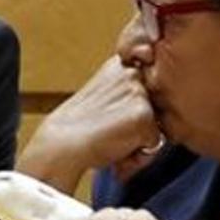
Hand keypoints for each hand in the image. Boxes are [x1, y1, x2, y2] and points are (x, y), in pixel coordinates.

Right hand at [16, 56, 160, 192]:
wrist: (61, 146)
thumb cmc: (80, 129)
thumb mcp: (104, 98)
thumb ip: (127, 94)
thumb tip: (149, 92)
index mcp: (120, 65)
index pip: (148, 95)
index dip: (130, 115)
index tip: (106, 118)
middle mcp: (132, 73)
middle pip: (156, 111)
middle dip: (139, 128)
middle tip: (108, 131)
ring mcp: (139, 93)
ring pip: (158, 128)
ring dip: (138, 142)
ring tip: (111, 140)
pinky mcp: (144, 115)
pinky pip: (155, 145)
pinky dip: (138, 155)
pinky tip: (115, 148)